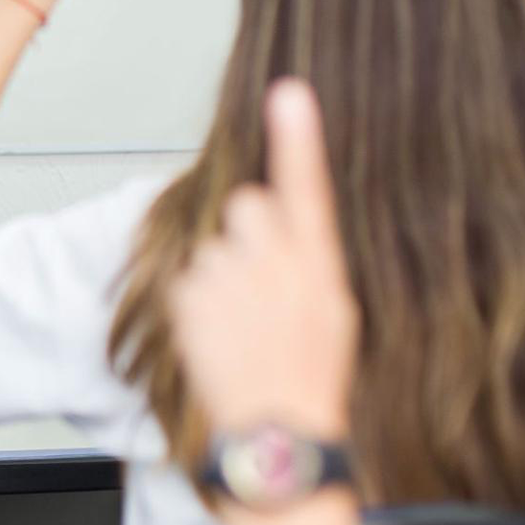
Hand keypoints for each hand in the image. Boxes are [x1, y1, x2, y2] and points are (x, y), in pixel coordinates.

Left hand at [169, 80, 357, 438]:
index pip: (306, 186)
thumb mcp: (334, 312)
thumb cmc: (313, 375)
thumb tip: (282, 216)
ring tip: (244, 326)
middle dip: (250, 233)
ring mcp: (228, 279)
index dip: (297, 138)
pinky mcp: (189, 297)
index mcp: (319, 263)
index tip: (288, 92)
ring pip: (216, 247)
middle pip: (248, 206)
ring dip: (224, 276)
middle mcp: (274, 263)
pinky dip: (200, 304)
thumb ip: (308, 258)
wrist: (276, 431)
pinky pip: (191, 280)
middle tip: (261, 287)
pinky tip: (222, 337)